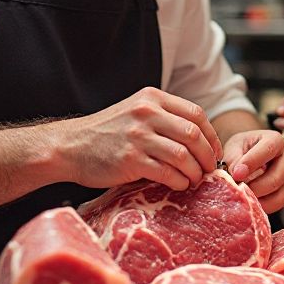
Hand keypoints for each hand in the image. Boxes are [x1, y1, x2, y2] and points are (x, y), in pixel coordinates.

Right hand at [54, 87, 222, 191]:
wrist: (69, 146)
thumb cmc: (105, 133)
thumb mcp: (134, 111)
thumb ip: (162, 117)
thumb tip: (198, 139)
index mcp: (152, 98)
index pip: (196, 114)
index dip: (211, 135)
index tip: (214, 151)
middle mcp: (147, 113)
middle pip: (194, 134)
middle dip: (208, 156)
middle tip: (209, 169)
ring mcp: (138, 136)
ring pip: (183, 155)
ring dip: (195, 172)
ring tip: (194, 180)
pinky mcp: (130, 160)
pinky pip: (167, 173)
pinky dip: (179, 182)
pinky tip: (178, 185)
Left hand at [222, 129, 283, 214]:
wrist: (249, 154)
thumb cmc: (243, 148)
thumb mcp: (235, 146)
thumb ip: (234, 158)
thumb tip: (234, 175)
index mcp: (275, 140)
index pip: (268, 150)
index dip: (252, 162)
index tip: (236, 174)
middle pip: (277, 177)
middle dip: (255, 186)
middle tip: (239, 189)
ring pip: (280, 194)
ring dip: (260, 199)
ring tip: (244, 197)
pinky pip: (279, 204)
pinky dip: (264, 206)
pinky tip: (251, 203)